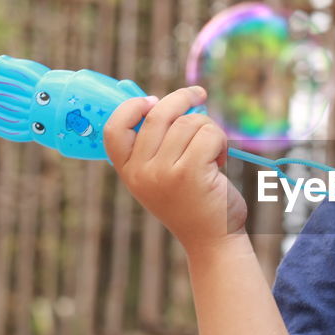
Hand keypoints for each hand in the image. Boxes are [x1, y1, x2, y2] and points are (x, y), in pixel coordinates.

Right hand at [103, 86, 246, 244]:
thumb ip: (158, 144)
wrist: (212, 240)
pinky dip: (220, 140)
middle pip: (157, 114)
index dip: (131, 107)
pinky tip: (220, 160)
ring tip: (213, 151)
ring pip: (188, 122)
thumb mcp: (162, 176)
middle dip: (183, 99)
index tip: (153, 99)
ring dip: (208, 128)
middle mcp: (141, 172)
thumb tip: (169, 100)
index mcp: (128, 171)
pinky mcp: (189, 172)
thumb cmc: (193, 203)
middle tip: (199, 95)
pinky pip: (208, 133)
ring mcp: (163, 172)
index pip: (114, 128)